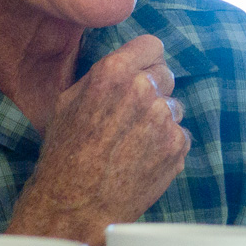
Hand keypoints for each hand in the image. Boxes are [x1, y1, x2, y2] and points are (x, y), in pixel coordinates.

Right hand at [7, 34, 189, 245]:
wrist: (77, 200)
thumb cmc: (66, 150)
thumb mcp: (68, 100)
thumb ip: (100, 77)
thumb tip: (121, 65)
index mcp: (113, 72)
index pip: (152, 45)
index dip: (145, 58)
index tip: (140, 68)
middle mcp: (143, 90)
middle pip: (165, 73)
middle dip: (152, 87)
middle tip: (132, 109)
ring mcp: (164, 119)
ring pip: (173, 106)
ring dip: (160, 117)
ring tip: (134, 138)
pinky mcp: (177, 146)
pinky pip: (180, 134)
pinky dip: (166, 143)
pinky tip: (142, 155)